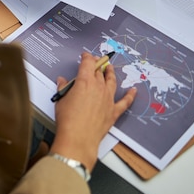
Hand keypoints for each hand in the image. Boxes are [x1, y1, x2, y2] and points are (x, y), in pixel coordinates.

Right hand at [49, 52, 135, 171]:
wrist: (78, 138)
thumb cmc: (67, 120)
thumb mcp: (61, 100)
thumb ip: (63, 88)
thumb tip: (62, 81)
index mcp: (84, 81)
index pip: (88, 63)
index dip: (87, 57)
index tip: (85, 55)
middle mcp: (98, 87)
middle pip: (99, 71)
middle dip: (97, 64)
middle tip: (96, 61)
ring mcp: (108, 99)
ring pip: (112, 81)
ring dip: (111, 73)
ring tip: (110, 68)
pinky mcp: (114, 111)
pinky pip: (125, 101)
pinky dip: (130, 95)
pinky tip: (133, 90)